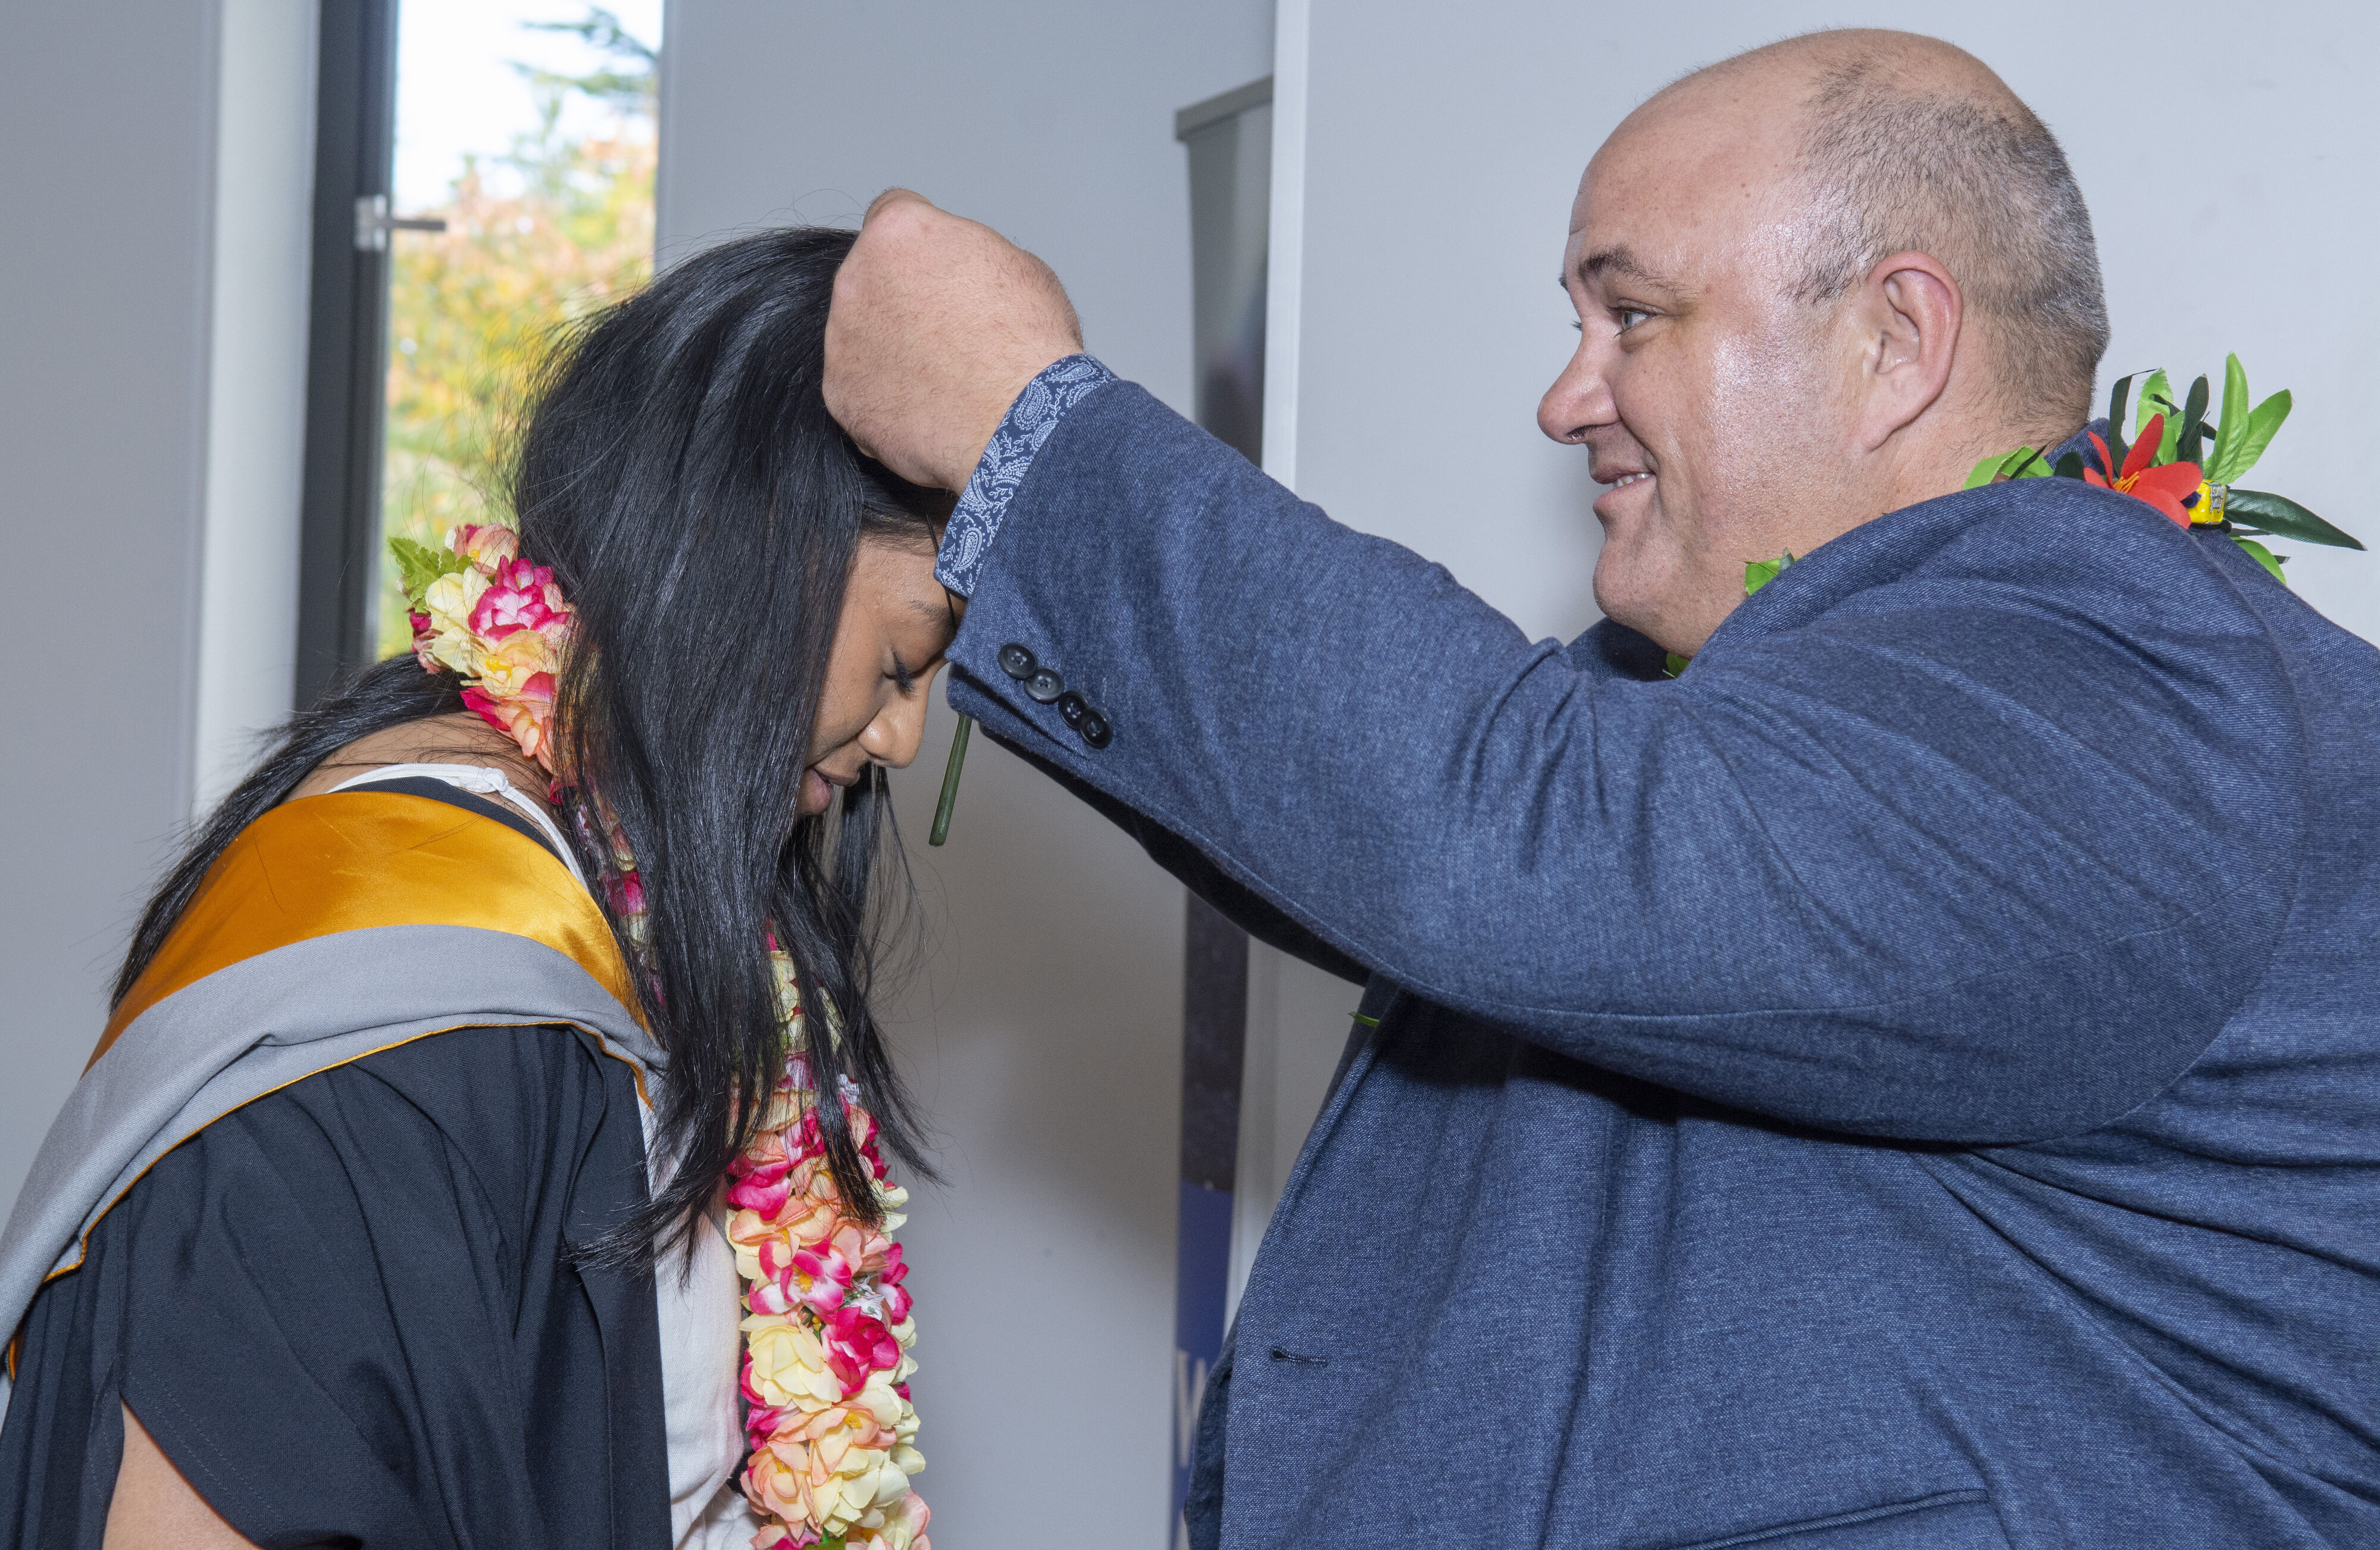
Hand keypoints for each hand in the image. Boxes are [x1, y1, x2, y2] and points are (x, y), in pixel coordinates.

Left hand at [825, 190, 1084, 490]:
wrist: (1020, 422)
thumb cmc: (1029, 347)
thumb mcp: (1019, 268)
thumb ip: (968, 260)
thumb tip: (963, 273)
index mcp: (899, 233)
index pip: (892, 213)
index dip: (922, 242)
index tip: (935, 264)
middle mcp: (856, 280)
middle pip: (872, 278)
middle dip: (902, 297)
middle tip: (948, 330)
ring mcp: (842, 342)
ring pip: (862, 336)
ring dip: (891, 349)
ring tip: (943, 377)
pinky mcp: (841, 397)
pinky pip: (861, 390)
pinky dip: (887, 399)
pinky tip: (928, 408)